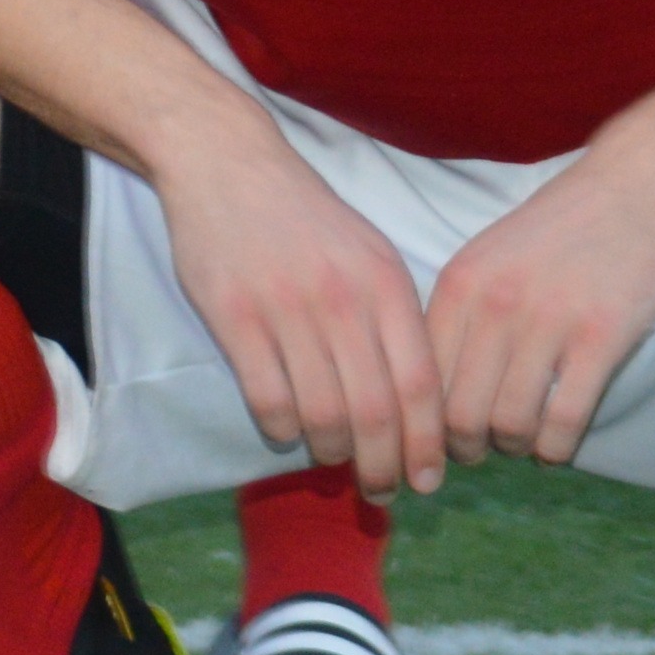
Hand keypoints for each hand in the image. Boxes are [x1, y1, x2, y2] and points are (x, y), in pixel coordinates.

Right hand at [148, 114, 445, 494]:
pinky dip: (282, 430)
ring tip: (331, 460)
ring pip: (322, 413)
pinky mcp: (234, 315)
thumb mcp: (370, 254)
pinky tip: (285, 429)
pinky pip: (268, 399)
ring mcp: (286, 307)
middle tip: (379, 491)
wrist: (226, 163)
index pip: (422, 385)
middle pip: (376, 411)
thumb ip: (395, 322)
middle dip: (383, 466)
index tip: (427, 480)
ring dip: (331, 452)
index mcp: (385, 284)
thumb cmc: (306, 219)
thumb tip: (417, 408)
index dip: (427, 444)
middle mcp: (343, 298)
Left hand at [423, 151, 654, 465]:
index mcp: (459, 284)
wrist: (635, 184)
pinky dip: (556, 448)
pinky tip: (558, 445)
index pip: (420, 377)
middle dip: (467, 447)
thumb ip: (462, 315)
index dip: (425, 422)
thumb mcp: (489, 258)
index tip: (440, 438)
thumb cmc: (561, 228)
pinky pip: (564, 420)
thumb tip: (435, 392)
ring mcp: (547, 320)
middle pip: (458, 412)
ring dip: (514, 447)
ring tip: (525, 442)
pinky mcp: (600, 336)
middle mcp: (494, 304)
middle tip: (484, 449)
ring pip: (509, 423)